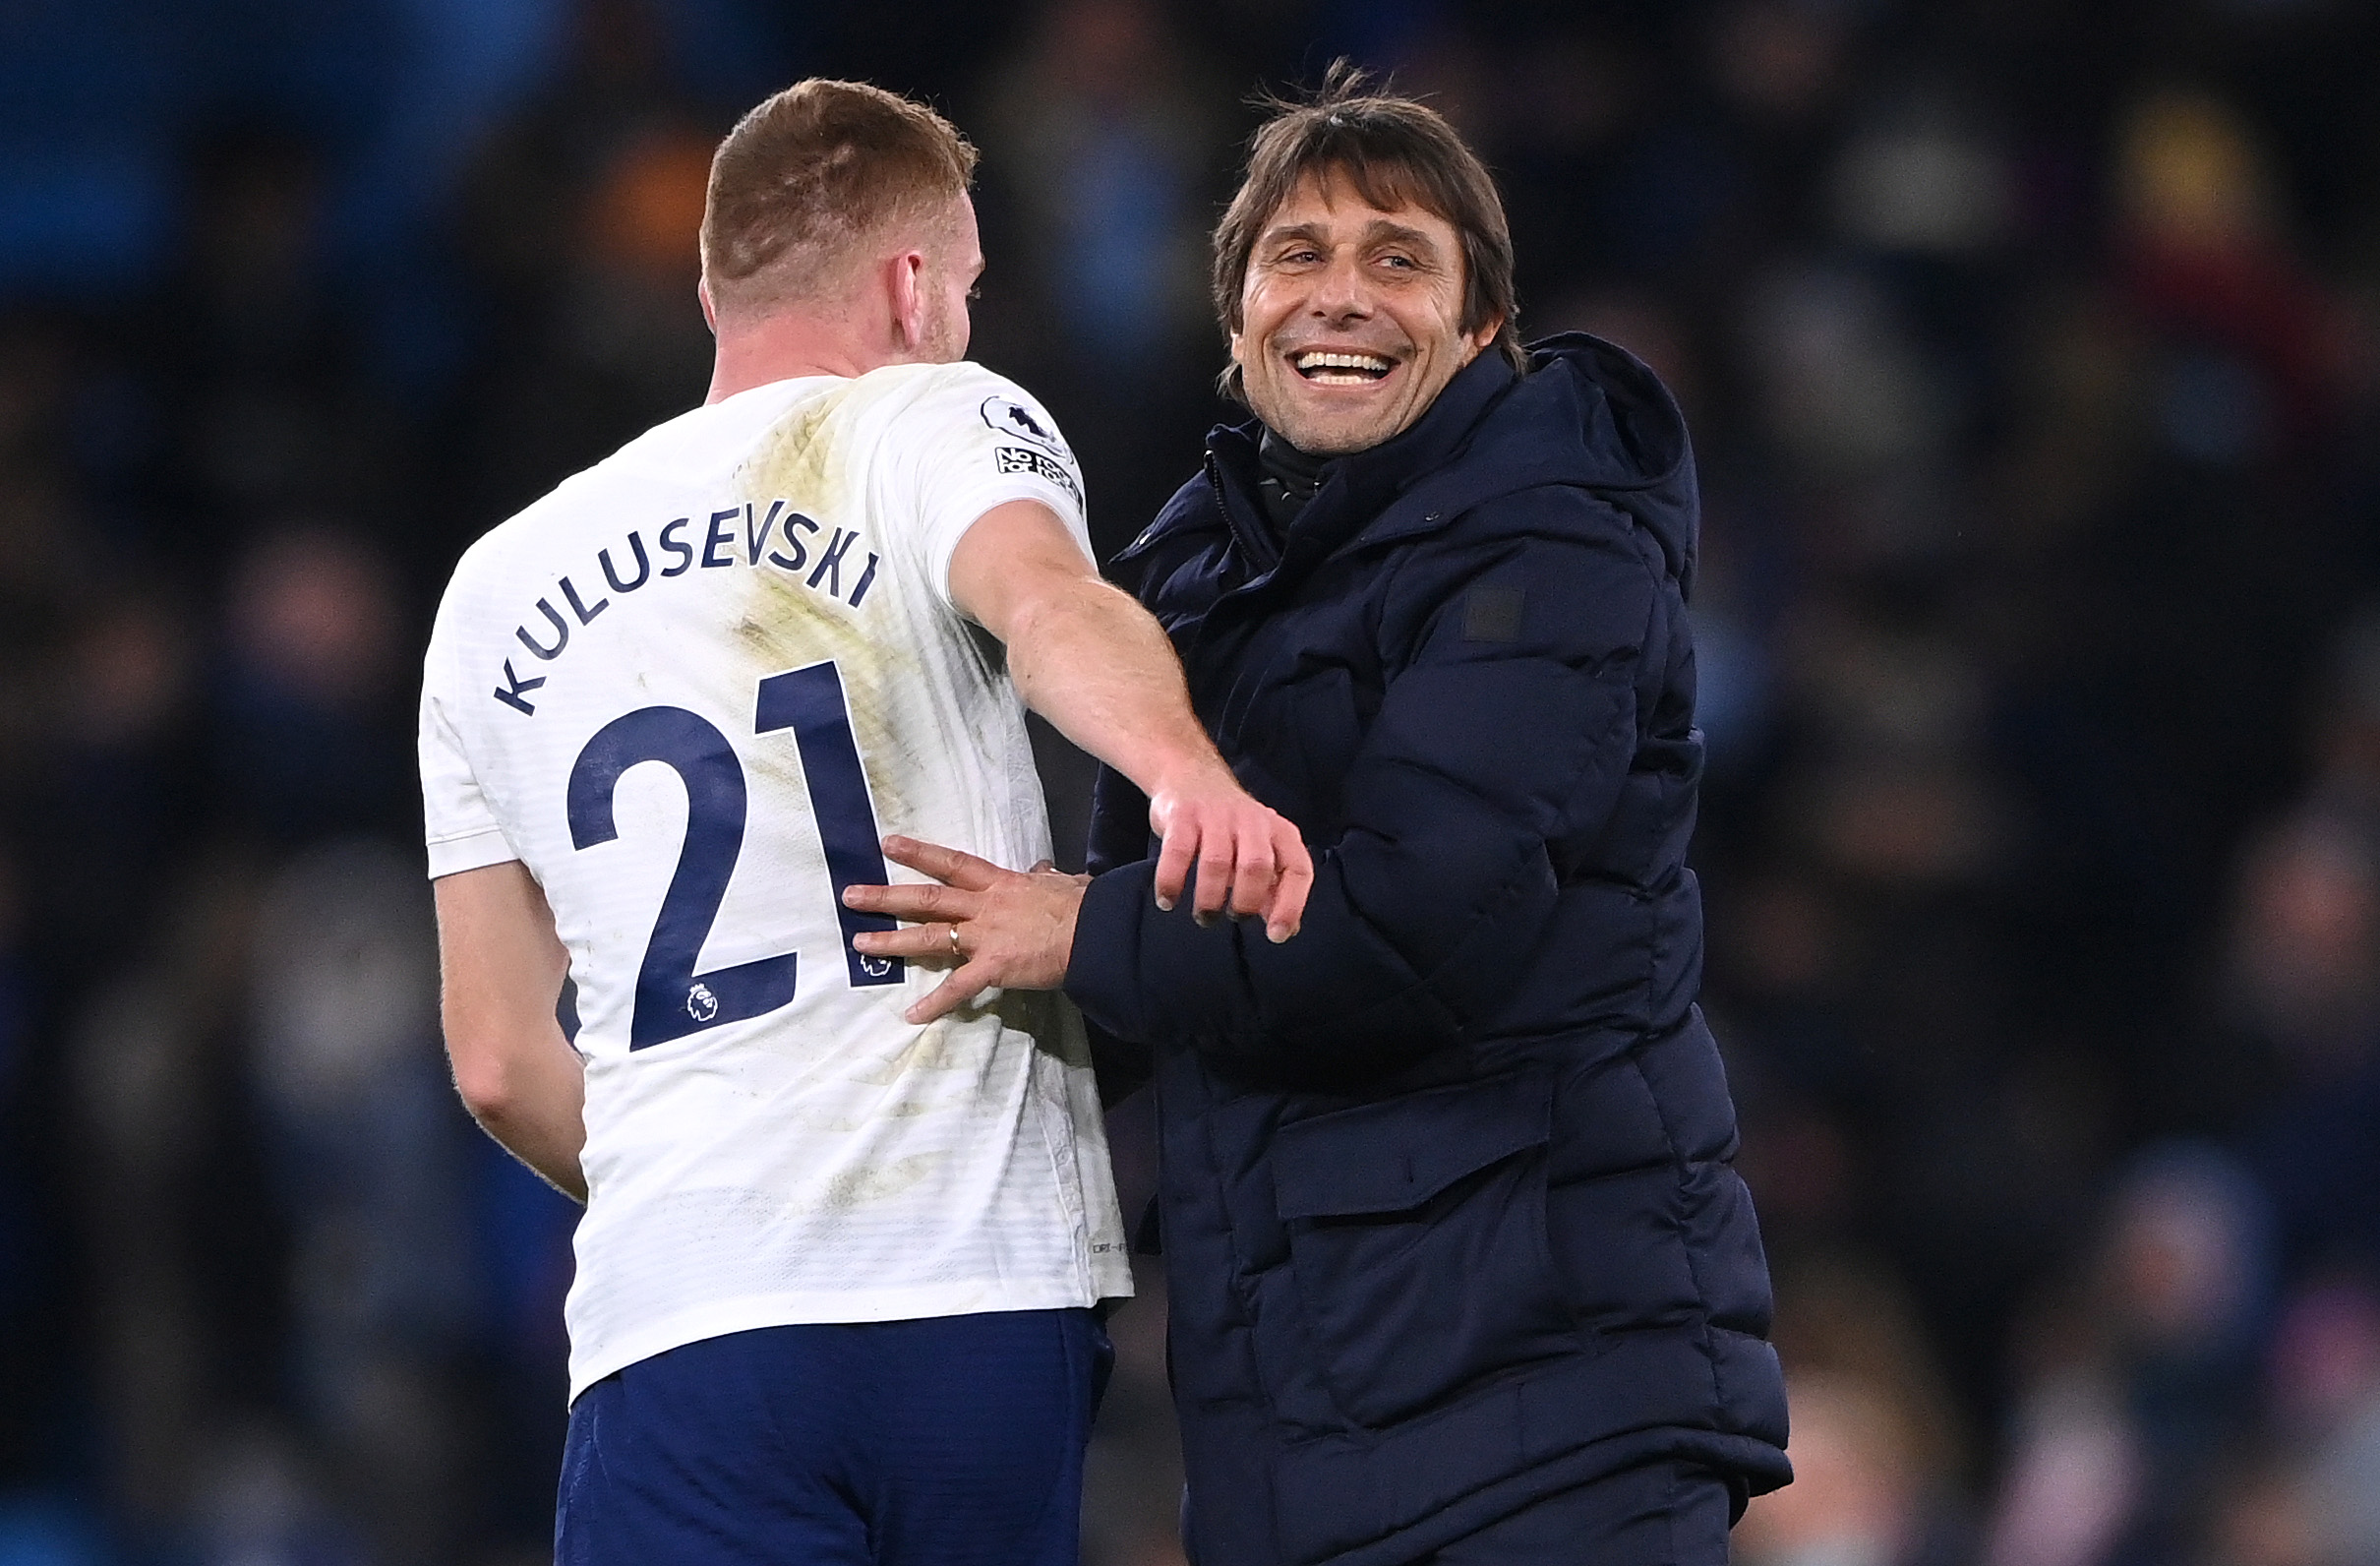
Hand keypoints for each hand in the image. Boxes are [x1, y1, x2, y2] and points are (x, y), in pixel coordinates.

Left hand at [843, 837, 1089, 1023]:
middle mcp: (984, 906)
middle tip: (851, 895)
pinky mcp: (993, 967)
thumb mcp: (1061, 883)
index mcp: (1000, 883)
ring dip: (893, 940)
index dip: (919, 852)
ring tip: (860, 942)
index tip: (888, 844)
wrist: (1097, 932)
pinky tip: (910, 1016)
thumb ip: (1045, 878)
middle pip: (927, 899)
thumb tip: (1043, 870)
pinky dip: (934, 1004)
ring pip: (930, 936)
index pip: (952, 862)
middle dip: (887, 896)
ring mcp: (985, 937)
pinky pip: (958, 988)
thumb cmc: (1084, 906)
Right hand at [1145, 762, 1313, 941]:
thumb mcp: (1261, 852)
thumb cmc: (1231, 828)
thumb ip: (1274, 889)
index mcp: (1279, 832)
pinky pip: (1178, 852)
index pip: (1297, 869)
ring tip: (1204, 915)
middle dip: (1245, 901)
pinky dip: (1171, 881)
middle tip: (1233, 917)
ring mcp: (1216, 815)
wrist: (1191, 776)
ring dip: (1210, 898)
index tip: (1276, 934)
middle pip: (1256, 865)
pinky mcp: (1182, 815)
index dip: (1291, 905)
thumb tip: (1287, 929)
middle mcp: (1252, 820)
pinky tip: (1167, 900)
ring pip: (1217, 861)